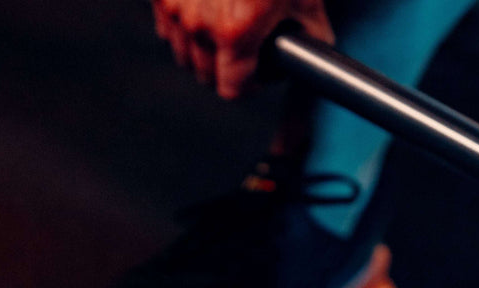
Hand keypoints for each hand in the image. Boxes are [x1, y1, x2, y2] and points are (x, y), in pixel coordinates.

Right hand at [152, 0, 333, 98]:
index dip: (252, 84)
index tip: (261, 72)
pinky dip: (184, 19)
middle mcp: (196, 24)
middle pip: (203, 73)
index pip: (231, 89)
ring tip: (228, 20)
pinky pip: (167, 20)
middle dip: (227, 66)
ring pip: (182, 48)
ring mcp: (172, 5)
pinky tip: (208, 3)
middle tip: (249, 47)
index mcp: (236, 33)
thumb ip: (309, 33)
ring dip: (203, 44)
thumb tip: (311, 52)